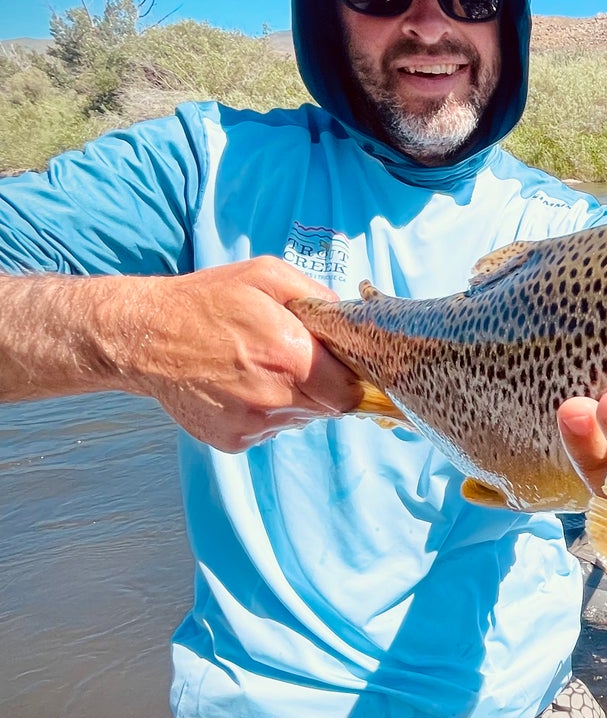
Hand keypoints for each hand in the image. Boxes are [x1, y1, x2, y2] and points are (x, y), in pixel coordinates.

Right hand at [109, 258, 362, 451]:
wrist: (146, 337)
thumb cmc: (208, 301)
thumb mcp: (267, 276)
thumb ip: (318, 297)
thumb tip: (349, 321)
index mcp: (291, 357)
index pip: (349, 394)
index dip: (349, 380)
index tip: (339, 366)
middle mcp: (274, 398)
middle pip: (326, 408)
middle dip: (321, 386)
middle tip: (293, 360)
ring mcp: (252, 423)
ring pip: (297, 419)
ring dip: (291, 398)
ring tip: (258, 368)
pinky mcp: (233, 440)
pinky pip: (267, 429)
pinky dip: (263, 411)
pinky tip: (239, 385)